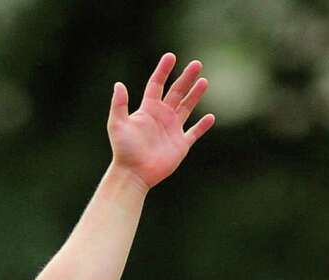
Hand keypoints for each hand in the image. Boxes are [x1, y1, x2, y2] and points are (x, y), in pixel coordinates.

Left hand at [107, 53, 214, 190]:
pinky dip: (202, 126)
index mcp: (147, 110)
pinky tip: (211, 117)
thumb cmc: (124, 150)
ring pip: (187, 107)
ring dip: (195, 95)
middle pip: (176, 92)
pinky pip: (194, 133)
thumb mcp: (117, 124)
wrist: (133, 174)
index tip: (171, 57)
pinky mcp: (180, 145)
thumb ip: (119, 105)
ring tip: (204, 81)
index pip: (156, 85)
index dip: (163, 71)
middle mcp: (161, 117)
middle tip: (197, 64)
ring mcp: (172, 130)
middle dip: (186, 78)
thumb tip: (118, 84)